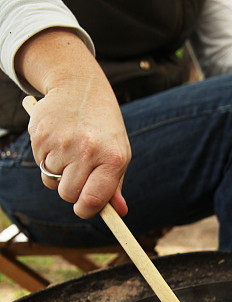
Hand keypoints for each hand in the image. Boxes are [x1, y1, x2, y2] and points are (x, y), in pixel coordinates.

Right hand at [16, 29, 130, 218]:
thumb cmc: (103, 128)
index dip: (86, 210)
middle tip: (78, 171)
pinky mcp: (40, 135)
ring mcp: (62, 142)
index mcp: (112, 158)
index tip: (83, 208)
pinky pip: (40, 165)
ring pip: (51, 182)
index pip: (93, 200)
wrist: (79, 86)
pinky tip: (58, 140)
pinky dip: (47, 159)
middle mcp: (87, 150)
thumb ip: (115, 186)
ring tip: (69, 150)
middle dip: (71, 190)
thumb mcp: (117, 154)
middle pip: (68, 194)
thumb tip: (119, 213)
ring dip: (58, 173)